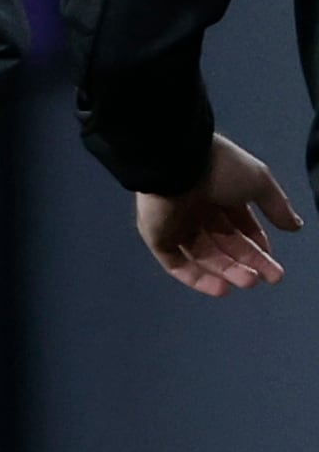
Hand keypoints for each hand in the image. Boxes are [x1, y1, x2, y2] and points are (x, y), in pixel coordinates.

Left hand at [137, 134, 304, 297]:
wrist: (176, 163)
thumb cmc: (219, 167)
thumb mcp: (259, 182)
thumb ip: (277, 206)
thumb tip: (295, 226)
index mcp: (219, 192)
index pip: (240, 225)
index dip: (257, 244)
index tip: (273, 262)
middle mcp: (197, 209)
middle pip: (225, 244)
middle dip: (249, 262)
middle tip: (271, 278)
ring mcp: (174, 224)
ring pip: (204, 256)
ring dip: (228, 271)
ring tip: (250, 281)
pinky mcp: (156, 237)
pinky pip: (176, 264)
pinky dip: (197, 278)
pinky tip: (221, 288)